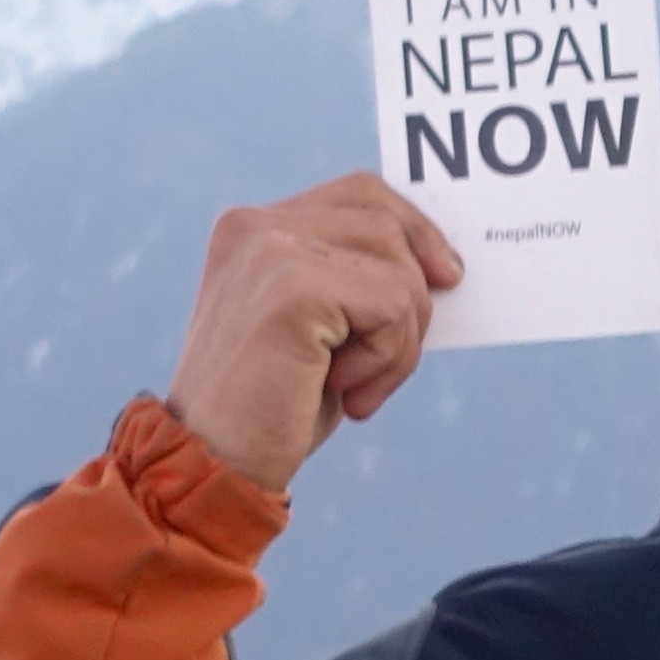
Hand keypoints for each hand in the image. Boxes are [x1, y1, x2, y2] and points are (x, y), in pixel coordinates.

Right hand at [165, 176, 463, 492]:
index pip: (361, 193)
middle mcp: (255, 226)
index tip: (446, 277)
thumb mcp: (321, 330)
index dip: (415, 230)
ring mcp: (269, 250)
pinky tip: (342, 390)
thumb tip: (444, 267)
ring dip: (400, 342)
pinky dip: (388, 359)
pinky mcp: (291, 288)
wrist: (212, 466)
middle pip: (388, 228)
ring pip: (398, 270)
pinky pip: (393, 305)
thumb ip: (359, 282)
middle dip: (412, 303)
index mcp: (252, 228)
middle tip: (381, 371)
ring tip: (356, 388)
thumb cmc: (272, 408)